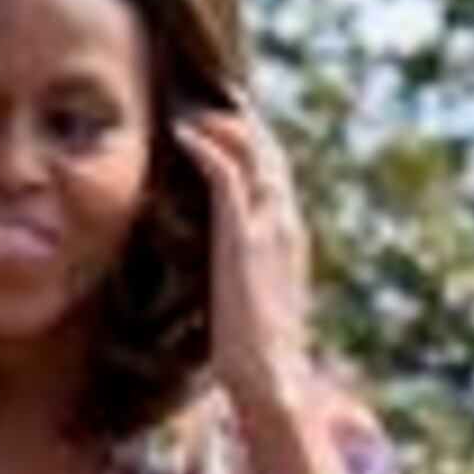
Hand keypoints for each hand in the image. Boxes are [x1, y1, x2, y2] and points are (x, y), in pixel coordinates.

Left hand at [177, 101, 315, 409]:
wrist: (274, 383)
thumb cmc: (261, 362)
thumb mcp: (255, 309)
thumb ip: (247, 281)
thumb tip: (229, 281)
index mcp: (292, 240)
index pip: (278, 176)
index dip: (257, 144)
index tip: (232, 124)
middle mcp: (287, 225)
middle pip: (271, 152)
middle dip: (245, 118)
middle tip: (217, 91)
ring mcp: (270, 228)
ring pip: (253, 151)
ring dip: (223, 121)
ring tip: (192, 103)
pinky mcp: (244, 238)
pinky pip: (225, 172)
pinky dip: (206, 144)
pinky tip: (181, 130)